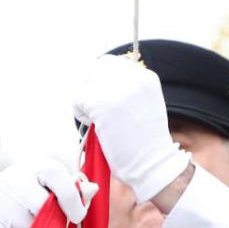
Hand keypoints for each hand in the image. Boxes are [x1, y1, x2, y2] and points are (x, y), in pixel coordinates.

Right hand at [0, 161, 99, 227]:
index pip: (55, 173)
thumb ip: (71, 195)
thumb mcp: (48, 197)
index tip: (78, 216)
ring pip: (24, 226)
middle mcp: (13, 177)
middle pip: (40, 206)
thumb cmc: (24, 208)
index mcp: (34, 168)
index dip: (70, 196)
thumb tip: (93, 189)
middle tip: (43, 226)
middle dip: (45, 223)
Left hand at [73, 54, 190, 203]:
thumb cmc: (144, 144)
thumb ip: (128, 90)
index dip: (101, 81)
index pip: (111, 64)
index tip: (102, 99)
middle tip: (97, 112)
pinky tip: (95, 127)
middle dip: (91, 90)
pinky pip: (77, 100)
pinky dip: (80, 114)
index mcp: (145, 77)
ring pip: (84, 85)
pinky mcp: (101, 103)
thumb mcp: (145, 105)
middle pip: (94, 70)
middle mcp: (132, 78)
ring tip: (98, 121)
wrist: (150, 164)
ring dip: (85, 103)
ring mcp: (116, 89)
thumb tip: (100, 84)